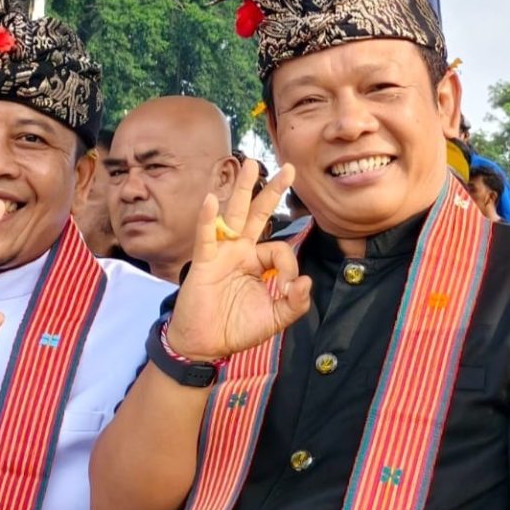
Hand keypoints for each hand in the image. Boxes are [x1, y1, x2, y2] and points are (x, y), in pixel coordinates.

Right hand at [166, 161, 311, 360]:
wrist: (204, 345)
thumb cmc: (235, 329)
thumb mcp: (274, 319)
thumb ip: (295, 303)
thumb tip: (305, 281)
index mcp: (258, 263)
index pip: (280, 250)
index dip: (290, 267)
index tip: (289, 288)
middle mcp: (241, 252)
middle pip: (259, 214)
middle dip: (272, 191)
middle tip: (289, 167)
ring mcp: (222, 253)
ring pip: (235, 214)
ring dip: (243, 189)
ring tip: (251, 164)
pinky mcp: (205, 261)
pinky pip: (206, 235)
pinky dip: (207, 217)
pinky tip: (211, 199)